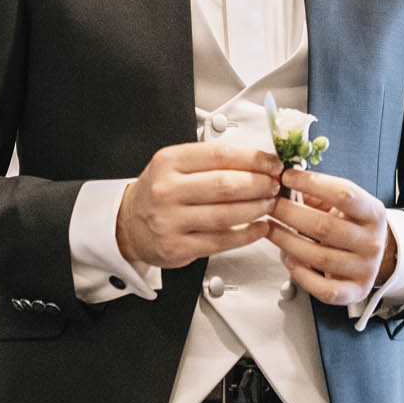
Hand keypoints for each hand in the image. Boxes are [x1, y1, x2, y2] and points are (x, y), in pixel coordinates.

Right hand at [117, 143, 282, 268]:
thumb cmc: (159, 192)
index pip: (220, 155)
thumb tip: (260, 160)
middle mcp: (167, 190)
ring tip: (269, 203)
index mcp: (169, 162)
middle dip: (259, 184)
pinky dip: (248, 234)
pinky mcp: (177, 247)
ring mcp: (170, 220)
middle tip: (274, 184)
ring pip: (226, 214)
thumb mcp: (176, 166)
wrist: (128, 224)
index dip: (254, 159)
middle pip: (226, 185)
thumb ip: (212, 161)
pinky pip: (222, 241)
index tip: (272, 163)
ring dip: (256, 209)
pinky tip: (260, 227)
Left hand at [267, 168, 396, 307]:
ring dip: (286, 241)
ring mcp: (365, 269)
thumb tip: (283, 178)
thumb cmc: (350, 224)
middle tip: (269, 204)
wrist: (373, 256)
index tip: (286, 176)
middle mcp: (372, 242)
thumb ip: (317, 191)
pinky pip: (324, 289)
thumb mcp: (342, 204)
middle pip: (325, 226)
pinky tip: (288, 258)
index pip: (344, 194)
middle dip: (289, 213)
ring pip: (319, 257)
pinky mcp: (354, 292)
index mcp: (373, 213)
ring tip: (270, 228)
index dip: (312, 183)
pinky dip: (301, 275)